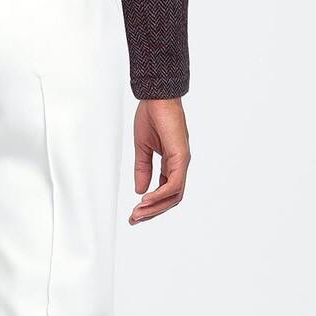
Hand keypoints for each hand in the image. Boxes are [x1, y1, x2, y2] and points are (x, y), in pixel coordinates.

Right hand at [130, 98, 189, 224]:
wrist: (158, 96)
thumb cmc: (152, 116)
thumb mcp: (142, 148)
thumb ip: (142, 169)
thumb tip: (140, 190)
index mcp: (172, 163)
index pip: (165, 192)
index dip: (151, 205)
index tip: (134, 213)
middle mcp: (180, 165)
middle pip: (171, 199)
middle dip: (152, 212)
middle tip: (134, 219)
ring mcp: (182, 161)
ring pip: (174, 195)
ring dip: (155, 207)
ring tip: (138, 213)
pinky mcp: (181, 157)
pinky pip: (173, 183)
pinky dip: (160, 194)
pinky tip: (145, 199)